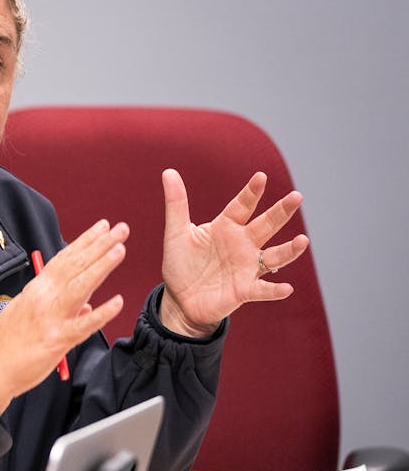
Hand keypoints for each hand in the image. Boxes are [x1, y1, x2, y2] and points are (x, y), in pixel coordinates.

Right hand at [0, 219, 128, 412]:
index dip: (84, 242)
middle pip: (74, 266)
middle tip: (120, 229)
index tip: (101, 228)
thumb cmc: (7, 344)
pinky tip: (116, 302)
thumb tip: (86, 305)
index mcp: (36, 290)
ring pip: (80, 286)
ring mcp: (50, 318)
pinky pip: (83, 325)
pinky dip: (101, 313)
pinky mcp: (56, 340)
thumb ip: (58, 307)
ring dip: (101, 266)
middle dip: (99, 245)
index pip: (64, 259)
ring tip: (119, 249)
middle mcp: (43, 298)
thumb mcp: (28, 315)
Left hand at [159, 169, 308, 337]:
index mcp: (227, 226)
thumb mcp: (176, 233)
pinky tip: (286, 288)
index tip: (260, 177)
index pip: (242, 206)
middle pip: (266, 225)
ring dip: (289, 250)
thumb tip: (168, 171)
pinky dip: (274, 290)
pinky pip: (263, 290)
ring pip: (274, 256)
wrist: (179, 299)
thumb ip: (176, 204)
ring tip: (302, 240)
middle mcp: (243, 244)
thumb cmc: (181, 264)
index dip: (251, 192)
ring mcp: (247, 267)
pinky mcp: (244, 290)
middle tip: (296, 196)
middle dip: (281, 211)